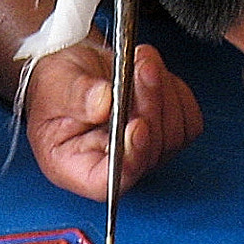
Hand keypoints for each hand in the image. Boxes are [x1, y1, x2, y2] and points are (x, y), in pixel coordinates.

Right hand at [24, 38, 201, 199]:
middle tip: (139, 69)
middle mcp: (115, 166)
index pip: (111, 182)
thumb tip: (104, 104)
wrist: (74, 70)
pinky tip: (154, 75)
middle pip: (149, 153)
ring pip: (174, 134)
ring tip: (142, 62)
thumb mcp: (55, 86)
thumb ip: (77, 97)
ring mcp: (144, 151)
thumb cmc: (57, 87)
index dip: (131, 157)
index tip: (137, 125)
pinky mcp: (166, 132)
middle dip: (149, 105)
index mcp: (79, 167)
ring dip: (163, 92)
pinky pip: (188, 119)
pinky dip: (177, 92)